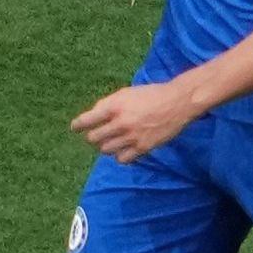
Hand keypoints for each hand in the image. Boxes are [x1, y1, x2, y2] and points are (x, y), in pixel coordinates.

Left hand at [71, 78, 209, 161]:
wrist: (178, 102)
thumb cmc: (151, 94)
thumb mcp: (127, 93)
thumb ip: (109, 104)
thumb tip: (94, 116)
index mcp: (115, 106)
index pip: (87, 120)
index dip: (78, 125)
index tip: (75, 128)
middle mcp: (120, 122)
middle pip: (93, 138)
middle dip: (93, 137)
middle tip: (97, 135)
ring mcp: (131, 137)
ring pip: (106, 150)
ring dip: (106, 146)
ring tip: (112, 141)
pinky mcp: (142, 148)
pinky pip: (122, 159)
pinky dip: (120, 156)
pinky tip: (125, 149)